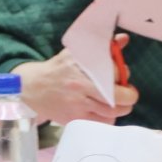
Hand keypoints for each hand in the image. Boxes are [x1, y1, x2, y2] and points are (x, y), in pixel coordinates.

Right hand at [12, 42, 137, 124]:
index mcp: (82, 68)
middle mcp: (80, 87)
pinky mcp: (74, 119)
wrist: (31, 88)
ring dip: (121, 108)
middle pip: (120, 97)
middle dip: (129, 95)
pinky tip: (105, 111)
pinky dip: (109, 118)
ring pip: (114, 112)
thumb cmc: (58, 69)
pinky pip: (102, 123)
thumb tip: (124, 38)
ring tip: (117, 103)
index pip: (115, 73)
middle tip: (127, 93)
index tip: (122, 76)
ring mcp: (77, 106)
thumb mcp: (77, 53)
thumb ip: (103, 47)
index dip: (124, 75)